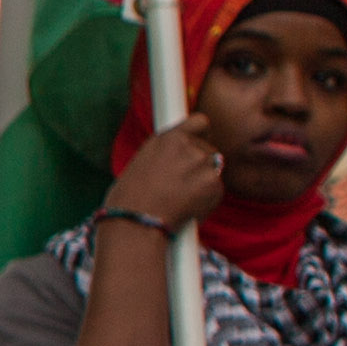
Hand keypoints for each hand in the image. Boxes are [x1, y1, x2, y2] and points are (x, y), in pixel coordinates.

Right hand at [104, 114, 230, 233]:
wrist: (135, 223)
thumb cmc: (129, 198)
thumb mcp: (143, 162)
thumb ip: (167, 153)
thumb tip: (180, 157)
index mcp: (168, 138)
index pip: (200, 122)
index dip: (201, 134)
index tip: (199, 142)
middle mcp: (189, 147)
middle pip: (209, 150)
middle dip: (200, 165)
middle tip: (181, 184)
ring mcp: (204, 166)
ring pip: (214, 170)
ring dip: (204, 181)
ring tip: (181, 198)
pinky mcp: (215, 186)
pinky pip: (217, 189)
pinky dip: (207, 199)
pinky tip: (187, 207)